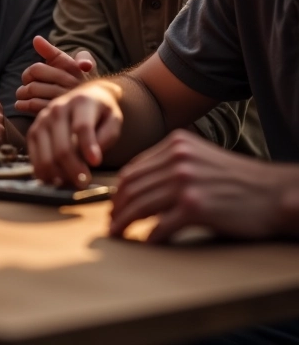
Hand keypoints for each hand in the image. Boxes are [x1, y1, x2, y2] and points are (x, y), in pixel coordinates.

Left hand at [15, 36, 94, 113]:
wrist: (92, 99)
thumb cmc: (73, 76)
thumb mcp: (64, 60)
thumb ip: (50, 50)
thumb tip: (36, 39)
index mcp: (70, 68)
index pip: (37, 69)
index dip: (29, 72)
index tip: (30, 75)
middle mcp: (70, 85)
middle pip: (33, 84)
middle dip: (25, 83)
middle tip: (25, 85)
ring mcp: (66, 100)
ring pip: (33, 96)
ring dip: (22, 94)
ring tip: (21, 95)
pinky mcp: (61, 114)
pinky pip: (36, 108)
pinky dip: (23, 105)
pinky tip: (20, 104)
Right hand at [27, 83, 122, 186]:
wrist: (84, 96)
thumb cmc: (101, 114)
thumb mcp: (113, 119)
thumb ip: (106, 137)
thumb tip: (92, 159)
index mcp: (81, 102)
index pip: (82, 126)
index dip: (88, 146)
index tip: (95, 164)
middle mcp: (58, 108)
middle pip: (63, 146)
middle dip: (74, 169)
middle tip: (84, 182)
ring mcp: (43, 120)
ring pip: (46, 154)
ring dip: (58, 174)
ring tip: (71, 183)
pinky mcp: (33, 130)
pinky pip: (34, 156)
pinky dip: (43, 171)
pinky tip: (55, 178)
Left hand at [110, 130, 287, 241]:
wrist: (275, 193)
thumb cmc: (239, 180)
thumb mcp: (201, 158)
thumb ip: (172, 163)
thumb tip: (142, 183)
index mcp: (175, 144)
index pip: (134, 168)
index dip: (119, 188)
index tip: (115, 202)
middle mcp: (177, 159)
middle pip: (132, 185)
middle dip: (117, 206)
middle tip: (111, 221)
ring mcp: (185, 182)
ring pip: (140, 205)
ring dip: (124, 222)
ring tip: (117, 232)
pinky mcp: (194, 207)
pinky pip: (160, 226)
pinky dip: (148, 236)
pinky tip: (144, 242)